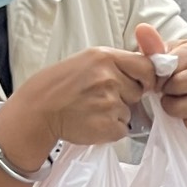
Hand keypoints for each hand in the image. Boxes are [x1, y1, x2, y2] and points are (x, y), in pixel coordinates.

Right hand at [4, 44, 153, 155]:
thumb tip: (146, 74)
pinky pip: (122, 129)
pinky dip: (110, 129)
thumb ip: (115, 65)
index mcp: (104, 57)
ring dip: (115, 113)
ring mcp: (109, 103)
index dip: (147, 78)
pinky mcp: (108, 126)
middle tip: (100, 96)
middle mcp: (109, 78)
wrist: (39, 109)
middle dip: (125, 96)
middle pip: (138, 91)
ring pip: (129, 112)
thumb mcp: (87, 61)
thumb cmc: (60, 85)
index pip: (147, 67)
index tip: (141, 83)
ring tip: (91, 109)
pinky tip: (91, 121)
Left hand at [139, 23, 186, 134]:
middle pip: (177, 86)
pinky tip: (184, 115)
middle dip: (164, 91)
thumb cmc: (174, 67)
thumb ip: (152, 44)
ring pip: (182, 108)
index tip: (159, 75)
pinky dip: (185, 124)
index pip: (171, 64)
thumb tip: (142, 29)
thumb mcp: (163, 53)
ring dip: (170, 108)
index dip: (158, 73)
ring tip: (172, 100)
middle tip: (165, 89)